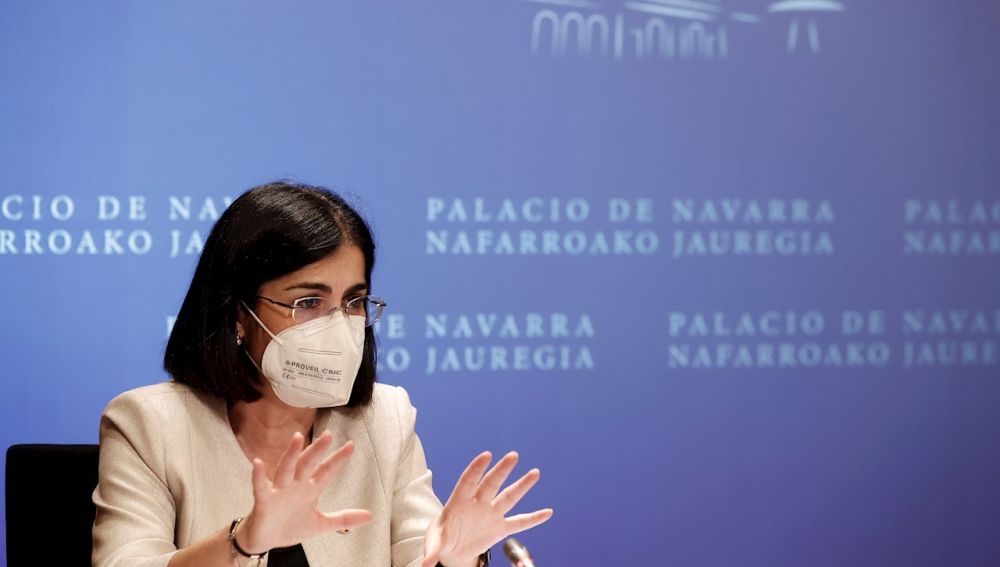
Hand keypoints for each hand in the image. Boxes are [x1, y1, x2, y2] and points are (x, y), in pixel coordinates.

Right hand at [237, 431, 372, 552]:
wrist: (265, 540)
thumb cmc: (291, 526)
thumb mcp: (321, 524)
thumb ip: (344, 518)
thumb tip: (370, 516)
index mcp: (310, 489)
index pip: (326, 471)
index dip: (338, 459)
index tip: (351, 445)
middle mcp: (295, 486)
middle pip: (307, 464)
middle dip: (317, 450)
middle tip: (328, 435)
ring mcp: (279, 492)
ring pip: (286, 469)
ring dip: (291, 454)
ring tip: (298, 438)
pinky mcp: (263, 501)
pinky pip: (260, 487)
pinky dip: (258, 476)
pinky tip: (258, 463)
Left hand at [422, 451, 552, 566]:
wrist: (453, 550)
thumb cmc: (441, 538)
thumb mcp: (434, 542)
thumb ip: (432, 550)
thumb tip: (424, 564)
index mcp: (459, 502)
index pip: (468, 481)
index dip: (477, 468)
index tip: (487, 455)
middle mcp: (478, 504)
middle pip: (491, 484)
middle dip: (501, 470)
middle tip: (513, 455)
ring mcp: (490, 514)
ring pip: (508, 497)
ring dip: (522, 486)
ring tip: (535, 472)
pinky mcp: (499, 528)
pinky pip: (519, 523)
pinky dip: (533, 519)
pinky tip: (547, 512)